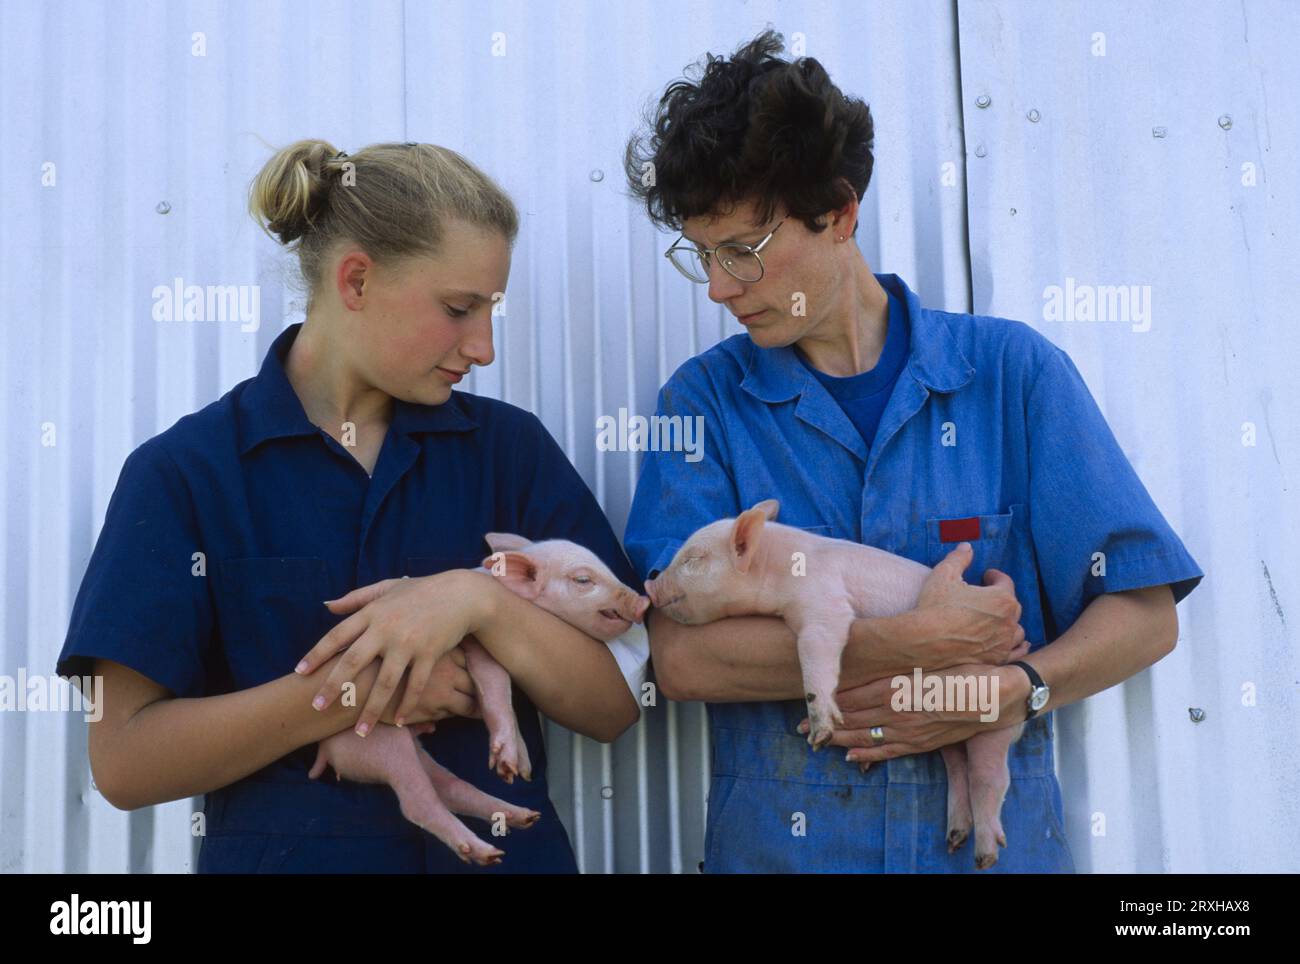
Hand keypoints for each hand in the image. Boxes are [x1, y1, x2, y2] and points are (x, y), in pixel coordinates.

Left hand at [295, 569, 493, 734]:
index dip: (317, 654)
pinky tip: (399, 721)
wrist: (461, 594)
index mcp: (373, 613)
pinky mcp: (430, 653)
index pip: (337, 635)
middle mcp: (387, 629)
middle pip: (353, 661)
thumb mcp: (386, 588)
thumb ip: (355, 598)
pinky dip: (407, 705)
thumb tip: (326, 605)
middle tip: (317, 707)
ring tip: (359, 731)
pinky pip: (415, 685)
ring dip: (371, 709)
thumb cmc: (421, 590)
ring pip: (385, 682)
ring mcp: (409, 643)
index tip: (300, 673)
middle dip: (334, 686)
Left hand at [796, 664, 1024, 764]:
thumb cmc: (964, 666)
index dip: (828, 701)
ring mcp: (911, 730)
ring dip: (841, 740)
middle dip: (826, 724)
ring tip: (816, 742)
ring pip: (867, 737)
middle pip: (854, 718)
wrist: (1001, 693)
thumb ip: (894, 662)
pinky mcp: (924, 741)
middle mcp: (900, 712)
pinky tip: (851, 757)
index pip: (852, 696)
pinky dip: (869, 753)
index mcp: (897, 688)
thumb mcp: (924, 658)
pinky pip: (891, 751)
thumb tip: (860, 649)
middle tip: (799, 728)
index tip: (808, 702)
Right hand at [911, 542, 1028, 667]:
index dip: (994, 576)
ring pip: (1016, 630)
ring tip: (996, 621)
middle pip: (1013, 606)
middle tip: (986, 597)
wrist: (923, 641)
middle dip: (1001, 599)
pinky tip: (1011, 643)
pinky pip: (1015, 652)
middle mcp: (1008, 622)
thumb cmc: (934, 606)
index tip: (986, 576)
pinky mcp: (996, 660)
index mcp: (1001, 598)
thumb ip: (959, 558)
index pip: (1005, 582)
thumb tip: (967, 546)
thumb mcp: (944, 574)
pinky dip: (1015, 646)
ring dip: (1008, 623)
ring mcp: (1003, 643)